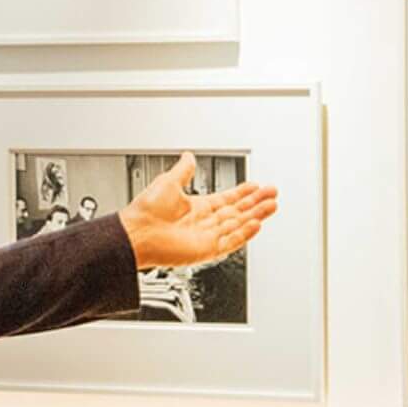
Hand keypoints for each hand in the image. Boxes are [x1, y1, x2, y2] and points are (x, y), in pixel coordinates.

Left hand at [119, 152, 278, 268]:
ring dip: (255, 215)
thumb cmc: (145, 212)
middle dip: (255, 203)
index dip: (242, 193)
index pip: (226, 199)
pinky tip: (257, 224)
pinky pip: (231, 242)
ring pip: (238, 225)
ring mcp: (205, 237)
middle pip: (237, 211)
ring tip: (272, 206)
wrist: (136, 234)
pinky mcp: (206, 250)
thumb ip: (183, 170)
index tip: (256, 186)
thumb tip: (188, 156)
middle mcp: (203, 222)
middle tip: (272, 194)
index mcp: (196, 208)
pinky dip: (245, 233)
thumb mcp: (168, 182)